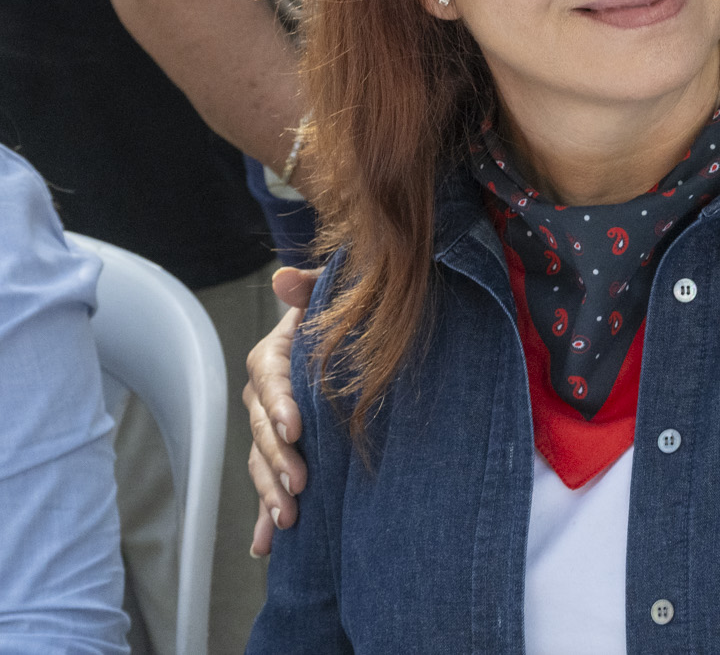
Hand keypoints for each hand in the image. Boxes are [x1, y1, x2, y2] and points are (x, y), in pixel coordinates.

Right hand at [245, 267, 317, 556]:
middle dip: (278, 459)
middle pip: (263, 431)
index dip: (280, 403)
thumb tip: (283, 277)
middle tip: (300, 485)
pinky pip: (270, 485)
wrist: (353, 334)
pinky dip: (266, 515)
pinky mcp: (285, 453)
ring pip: (263, 463)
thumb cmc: (344, 310)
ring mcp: (273, 428)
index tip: (296, 426)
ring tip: (288, 518)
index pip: (269, 380)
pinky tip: (266, 545)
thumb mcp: (336, 292)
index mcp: (273, 357)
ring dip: (271, 492)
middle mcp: (266, 396)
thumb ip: (313, 287)